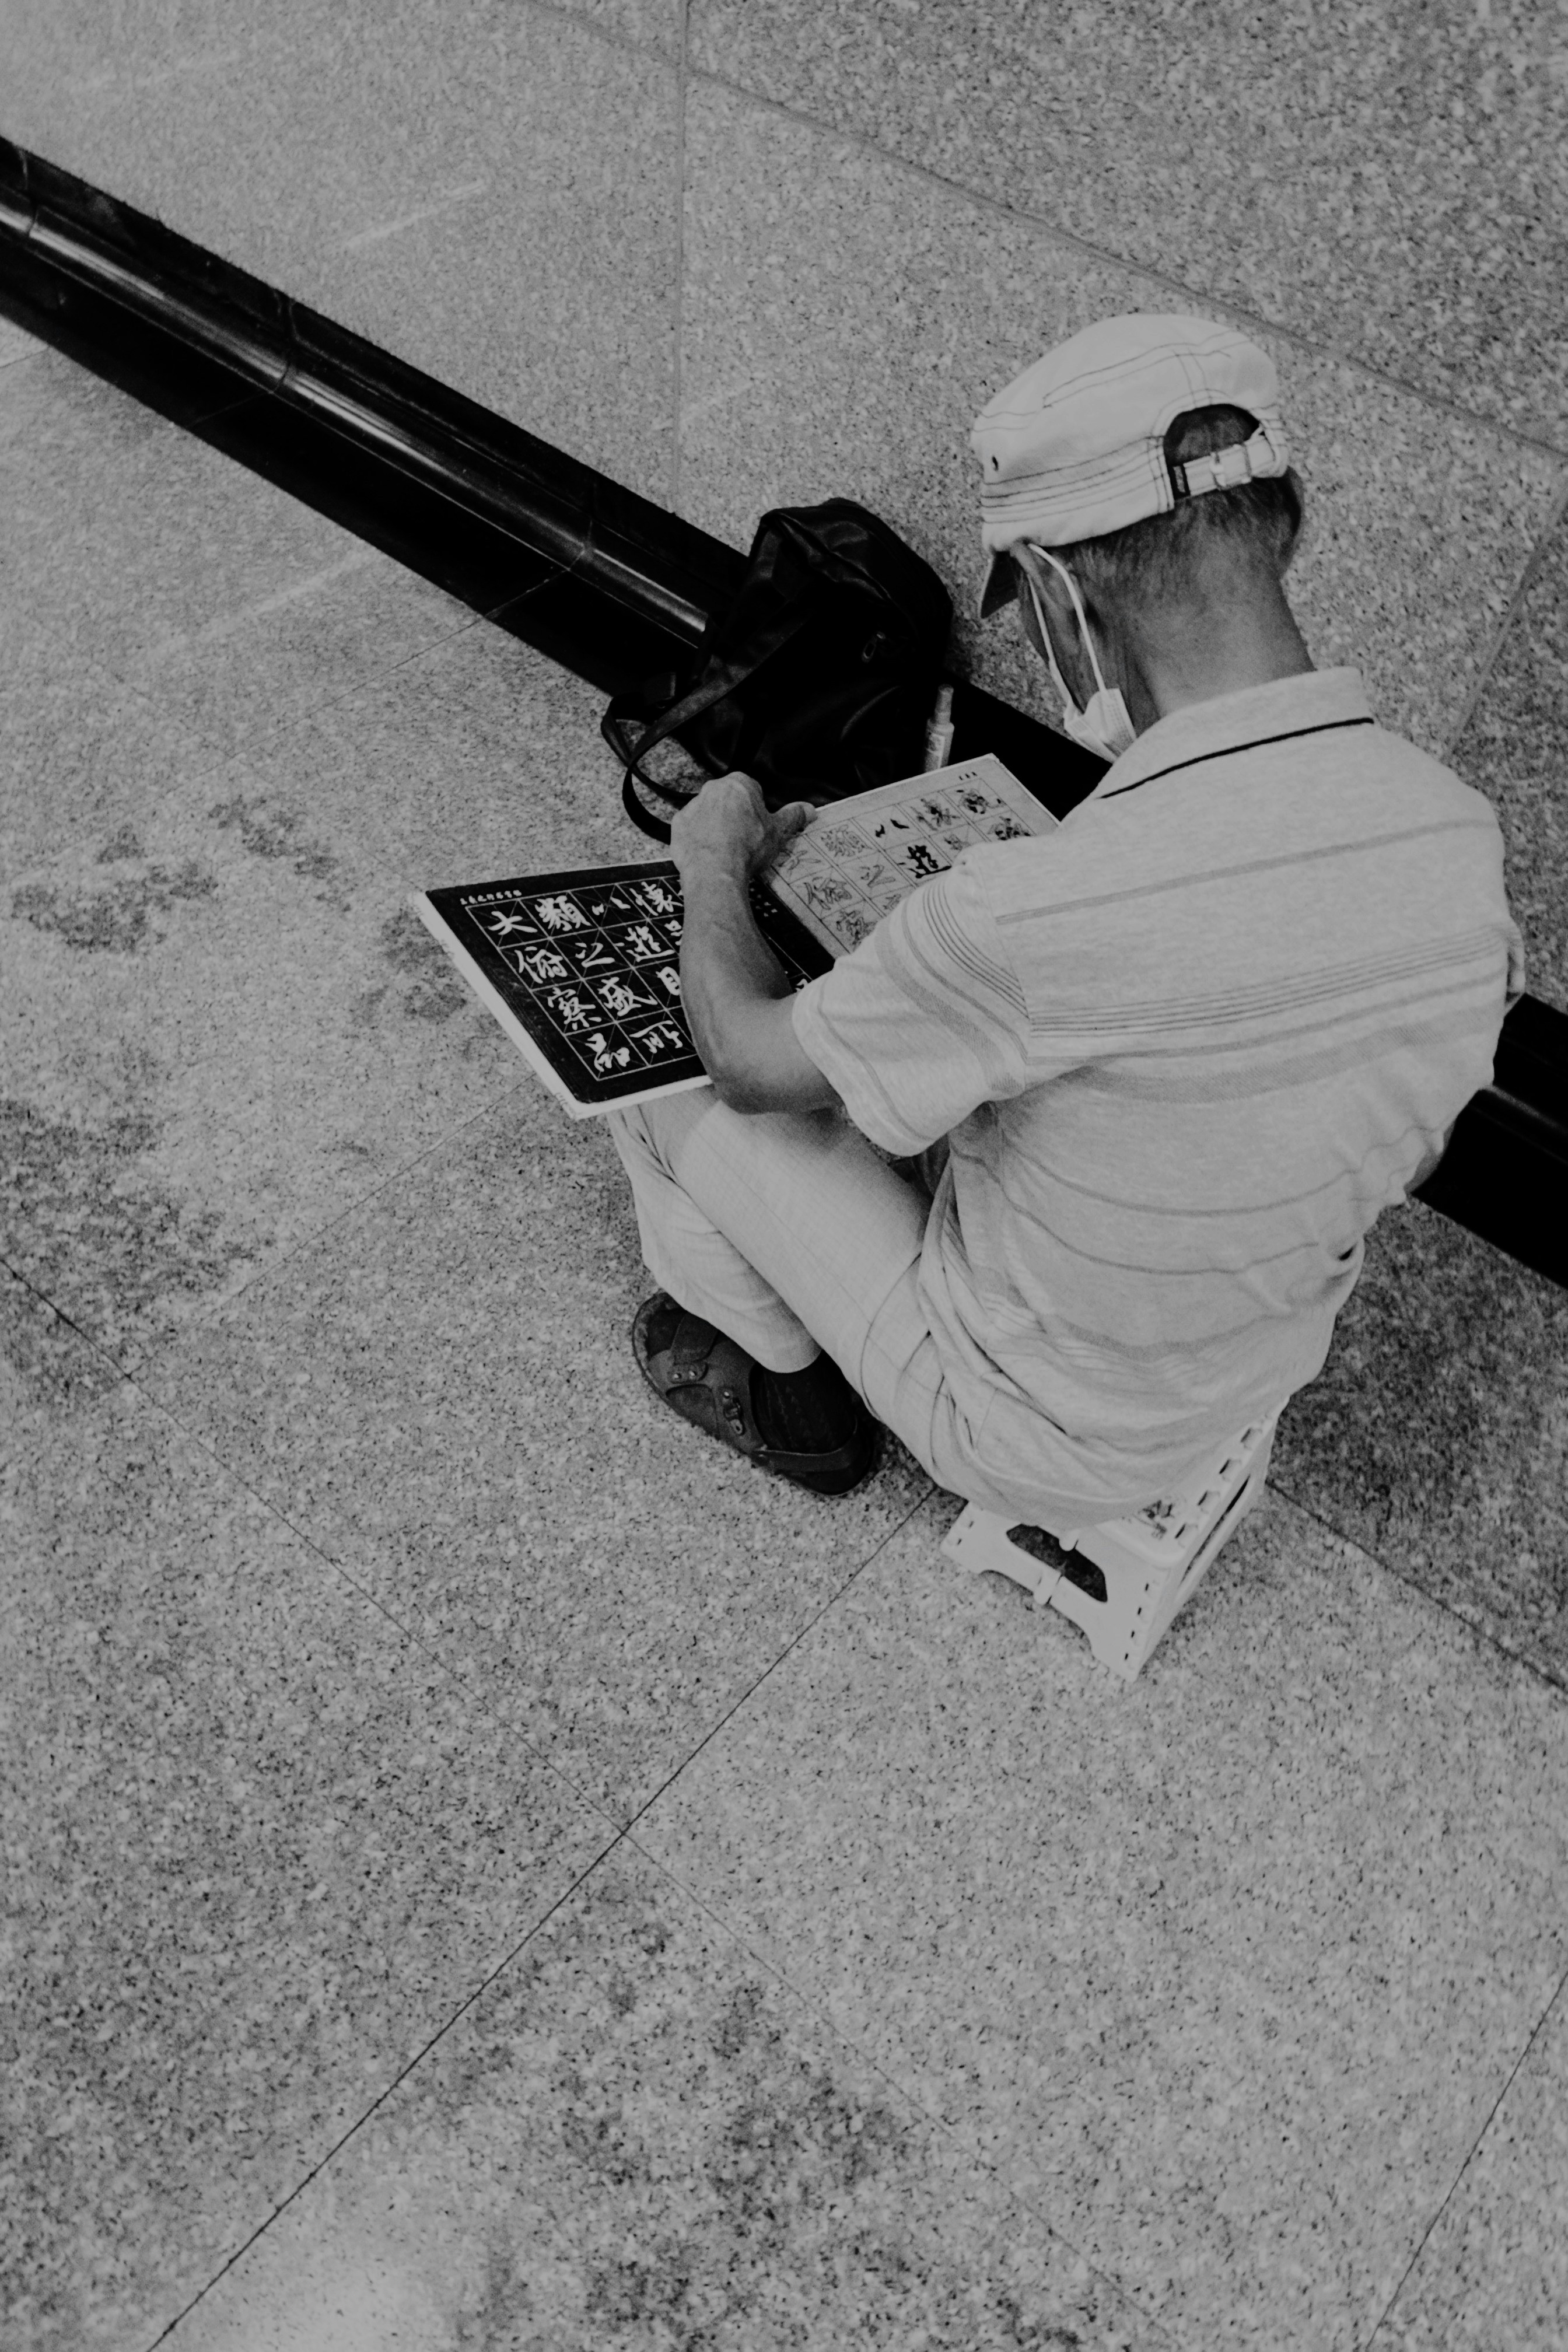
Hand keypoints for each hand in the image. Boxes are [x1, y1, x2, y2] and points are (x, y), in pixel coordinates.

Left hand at [669, 771, 813, 886]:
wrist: (716, 872)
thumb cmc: (746, 850)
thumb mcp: (778, 832)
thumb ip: (793, 816)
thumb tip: (807, 809)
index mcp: (739, 784)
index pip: (752, 789)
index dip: (757, 809)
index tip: (759, 824)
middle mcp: (713, 790)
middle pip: (729, 799)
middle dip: (736, 815)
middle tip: (745, 838)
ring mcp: (693, 806)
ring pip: (709, 813)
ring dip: (716, 826)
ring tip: (727, 849)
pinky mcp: (679, 825)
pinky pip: (691, 829)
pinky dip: (699, 838)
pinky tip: (710, 853)